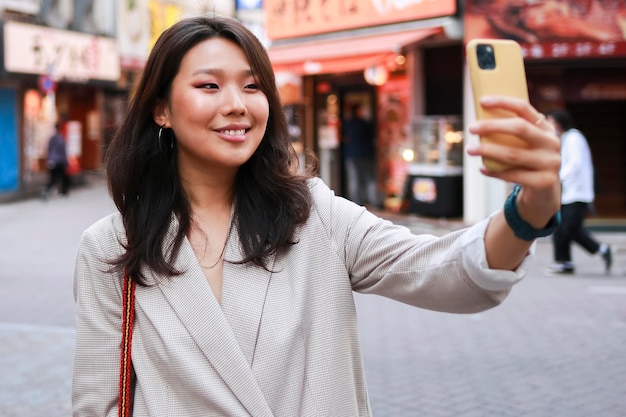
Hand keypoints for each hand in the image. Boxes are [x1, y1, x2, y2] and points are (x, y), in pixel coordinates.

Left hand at [466, 95, 560, 227]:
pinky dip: (494, 171)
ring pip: (513, 154)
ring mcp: (550, 162)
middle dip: (492, 126)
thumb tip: (480, 122)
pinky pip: (513, 175)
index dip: (503, 102)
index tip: (482, 101)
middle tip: (471, 128)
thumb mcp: (525, 145)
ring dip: (487, 150)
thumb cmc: (528, 163)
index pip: (525, 108)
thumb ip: (512, 134)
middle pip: (519, 128)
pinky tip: (482, 168)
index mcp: (545, 128)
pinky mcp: (544, 181)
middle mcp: (551, 142)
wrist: (545, 192)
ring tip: (470, 149)